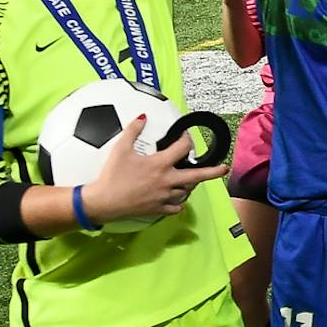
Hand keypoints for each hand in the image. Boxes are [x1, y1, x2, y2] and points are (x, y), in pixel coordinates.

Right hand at [80, 116, 228, 224]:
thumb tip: (142, 117)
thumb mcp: (120, 149)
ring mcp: (165, 197)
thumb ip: (133, 131)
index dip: (187, 140)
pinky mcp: (159, 209)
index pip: (183, 149)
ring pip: (187, 191)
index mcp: (160, 165)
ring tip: (189, 180)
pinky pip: (176, 207)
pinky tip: (175, 198)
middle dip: (213, 171)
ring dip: (190, 185)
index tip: (186, 138)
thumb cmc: (111, 176)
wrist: (103, 201)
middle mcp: (167, 181)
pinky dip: (178, 203)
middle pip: (197, 176)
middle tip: (224, 168)